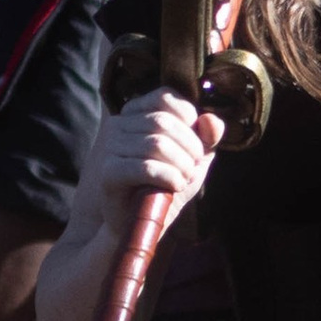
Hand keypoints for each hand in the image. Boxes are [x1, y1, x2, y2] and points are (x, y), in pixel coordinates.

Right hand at [92, 87, 221, 237]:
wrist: (138, 223)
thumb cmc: (166, 185)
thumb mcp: (193, 159)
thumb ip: (206, 137)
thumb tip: (212, 120)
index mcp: (136, 112)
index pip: (166, 97)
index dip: (190, 120)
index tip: (196, 146)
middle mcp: (118, 124)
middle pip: (163, 122)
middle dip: (190, 147)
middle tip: (193, 168)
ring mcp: (110, 147)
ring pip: (156, 144)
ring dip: (182, 165)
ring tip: (184, 179)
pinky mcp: (108, 173)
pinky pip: (146, 167)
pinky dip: (169, 177)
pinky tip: (175, 186)